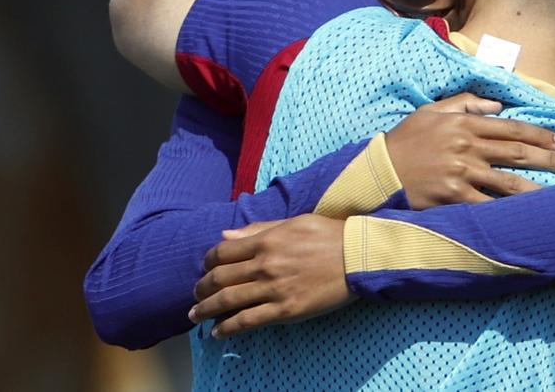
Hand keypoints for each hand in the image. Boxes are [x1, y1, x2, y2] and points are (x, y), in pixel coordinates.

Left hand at [188, 214, 353, 337]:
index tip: (205, 269)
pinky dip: (228, 328)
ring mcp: (274, 289)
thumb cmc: (329, 235)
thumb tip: (225, 235)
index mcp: (266, 240)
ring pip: (228, 301)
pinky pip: (248, 321)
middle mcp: (265, 264)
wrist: (359, 256)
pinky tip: (218, 332)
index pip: (222, 252)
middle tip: (196, 296)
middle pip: (219, 278)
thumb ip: (258, 229)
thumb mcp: (293, 223)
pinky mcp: (286, 310)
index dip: (208, 262)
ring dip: (206, 310)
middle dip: (202, 289)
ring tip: (196, 316)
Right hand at [384, 92, 554, 208]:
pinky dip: (508, 211)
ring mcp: (461, 173)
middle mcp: (467, 147)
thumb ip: (464, 104)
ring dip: (537, 188)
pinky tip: (526, 216)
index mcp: (464, 125)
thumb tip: (496, 105)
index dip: (539, 134)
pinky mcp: (452, 197)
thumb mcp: (431, 111)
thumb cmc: (404, 140)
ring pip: (508, 182)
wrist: (377, 170)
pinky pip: (487, 206)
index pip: (511, 128)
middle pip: (517, 153)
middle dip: (549, 159)